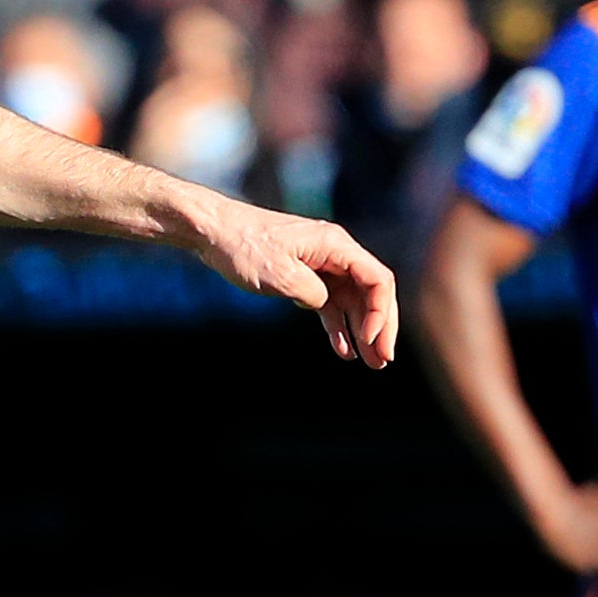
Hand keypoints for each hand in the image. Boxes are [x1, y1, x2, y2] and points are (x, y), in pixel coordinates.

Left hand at [178, 195, 398, 364]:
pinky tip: (343, 350)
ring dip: (362, 332)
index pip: (377, 280)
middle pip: (372, 293)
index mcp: (335, 245)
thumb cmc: (245, 248)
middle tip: (383, 361)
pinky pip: (331, 305)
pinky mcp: (306, 278)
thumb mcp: (281, 274)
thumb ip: (313, 293)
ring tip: (371, 363)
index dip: (381, 313)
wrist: (215, 234)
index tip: (369, 340)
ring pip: (354, 302)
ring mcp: (322, 266)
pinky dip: (338, 327)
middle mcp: (335, 254)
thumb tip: (328, 305)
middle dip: (380, 327)